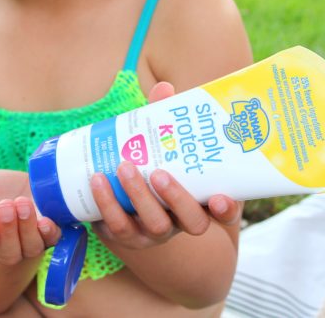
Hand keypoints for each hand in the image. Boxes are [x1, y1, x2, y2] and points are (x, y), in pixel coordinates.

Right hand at [0, 169, 60, 265]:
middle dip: (8, 230)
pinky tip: (47, 220)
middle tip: (5, 205)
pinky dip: (50, 232)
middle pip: (8, 251)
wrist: (21, 187)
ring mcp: (30, 242)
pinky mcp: (50, 232)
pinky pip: (52, 240)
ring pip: (30, 246)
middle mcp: (7, 247)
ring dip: (27, 228)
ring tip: (22, 204)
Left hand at [90, 81, 241, 249]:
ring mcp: (155, 232)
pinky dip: (106, 203)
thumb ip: (165, 118)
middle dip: (175, 198)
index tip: (220, 198)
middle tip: (158, 173)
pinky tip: (97, 180)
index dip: (227, 209)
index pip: (225, 211)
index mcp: (201, 199)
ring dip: (138, 197)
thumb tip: (164, 89)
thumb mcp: (161, 142)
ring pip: (154, 225)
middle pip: (191, 222)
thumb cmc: (150, 161)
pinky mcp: (126, 235)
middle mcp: (182, 220)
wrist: (117, 194)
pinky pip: (118, 226)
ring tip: (123, 167)